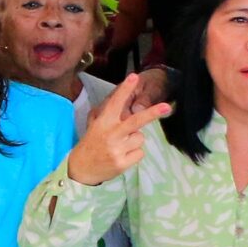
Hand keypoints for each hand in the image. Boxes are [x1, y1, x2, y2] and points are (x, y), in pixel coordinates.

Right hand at [68, 70, 171, 186]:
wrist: (80, 170)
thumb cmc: (90, 144)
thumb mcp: (94, 126)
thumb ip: (106, 114)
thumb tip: (120, 102)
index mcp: (103, 122)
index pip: (115, 102)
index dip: (125, 89)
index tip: (134, 77)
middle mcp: (111, 134)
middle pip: (136, 121)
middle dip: (152, 113)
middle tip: (166, 107)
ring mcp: (117, 149)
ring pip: (140, 138)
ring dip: (134, 141)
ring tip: (120, 146)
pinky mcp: (123, 163)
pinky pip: (140, 153)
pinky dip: (134, 154)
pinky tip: (122, 156)